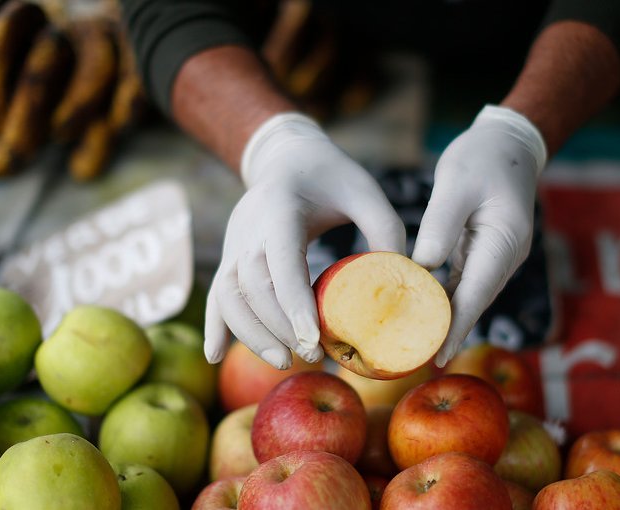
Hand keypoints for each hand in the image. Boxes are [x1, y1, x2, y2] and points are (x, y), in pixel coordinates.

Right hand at [204, 113, 405, 368]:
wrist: (287, 158)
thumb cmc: (331, 176)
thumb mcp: (364, 190)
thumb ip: (385, 228)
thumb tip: (406, 278)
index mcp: (281, 208)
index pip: (281, 261)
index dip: (293, 303)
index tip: (312, 338)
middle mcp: (249, 227)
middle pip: (252, 286)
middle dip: (278, 327)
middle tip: (311, 356)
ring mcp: (235, 244)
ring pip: (228, 295)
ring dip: (250, 333)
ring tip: (283, 362)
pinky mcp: (230, 257)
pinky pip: (216, 294)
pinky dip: (215, 326)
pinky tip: (213, 356)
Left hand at [413, 105, 546, 366]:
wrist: (509, 144)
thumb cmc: (482, 158)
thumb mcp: (456, 182)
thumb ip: (440, 224)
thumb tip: (422, 266)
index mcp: (504, 241)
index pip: (477, 294)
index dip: (457, 327)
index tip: (438, 356)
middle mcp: (505, 256)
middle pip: (474, 303)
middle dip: (447, 332)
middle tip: (415, 361)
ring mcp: (497, 257)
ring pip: (468, 297)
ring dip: (444, 320)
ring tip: (414, 346)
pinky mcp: (484, 253)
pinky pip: (463, 284)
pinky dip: (444, 300)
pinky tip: (421, 313)